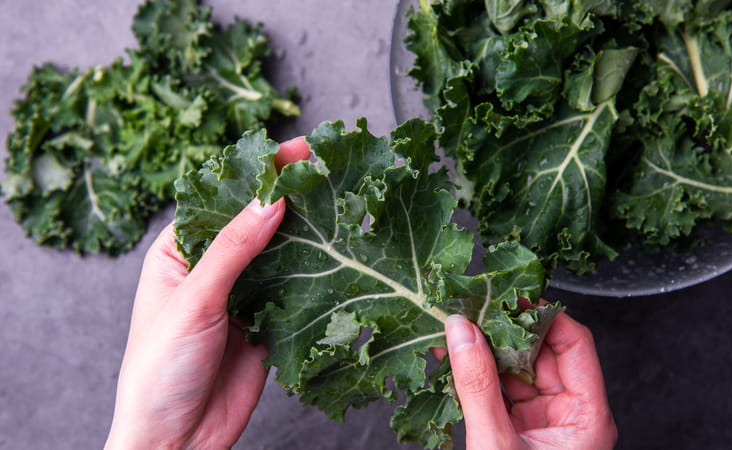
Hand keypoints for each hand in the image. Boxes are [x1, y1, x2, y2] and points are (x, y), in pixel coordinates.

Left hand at [105, 138, 309, 448]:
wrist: (175, 442)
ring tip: (339, 202)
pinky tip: (336, 256)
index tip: (296, 149)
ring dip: (306, 233)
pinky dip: (315, 274)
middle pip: (254, 221)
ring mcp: (241, 296)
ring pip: (279, 254)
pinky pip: (294, 290)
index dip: (258, 170)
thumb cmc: (157, 371)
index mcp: (179, 252)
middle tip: (327, 169)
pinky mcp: (266, 322)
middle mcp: (211, 269)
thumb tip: (270, 200)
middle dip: (289, 196)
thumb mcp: (193, 301)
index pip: (222, 198)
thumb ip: (234, 250)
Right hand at [444, 312, 616, 449]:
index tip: (513, 300)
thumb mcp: (495, 441)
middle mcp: (570, 417)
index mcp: (588, 418)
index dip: (544, 317)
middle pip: (542, 355)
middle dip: (506, 332)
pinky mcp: (517, 433)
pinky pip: (498, 394)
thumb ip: (477, 385)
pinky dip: (475, 377)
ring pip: (516, 373)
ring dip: (486, 353)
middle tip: (476, 311)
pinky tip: (452, 360)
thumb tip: (462, 333)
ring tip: (458, 331)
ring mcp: (543, 425)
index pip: (575, 345)